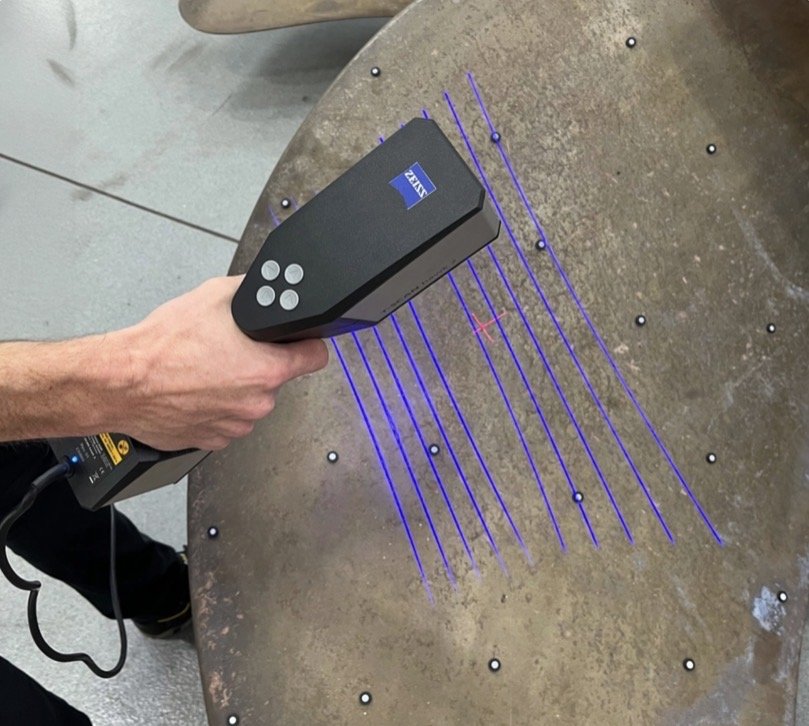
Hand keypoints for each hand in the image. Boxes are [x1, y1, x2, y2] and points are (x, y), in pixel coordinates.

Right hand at [114, 275, 327, 450]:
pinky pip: (227, 418)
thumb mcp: (213, 297)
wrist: (122, 382)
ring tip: (205, 369)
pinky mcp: (214, 439)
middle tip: (229, 350)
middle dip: (259, 362)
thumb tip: (263, 288)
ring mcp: (236, 425)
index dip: (308, 343)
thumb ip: (250, 293)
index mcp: (267, 370)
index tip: (300, 341)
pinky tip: (195, 389)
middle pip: (276, 377)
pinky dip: (216, 405)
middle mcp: (257, 402)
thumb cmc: (162, 347)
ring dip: (235, 386)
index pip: (316, 356)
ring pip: (249, 399)